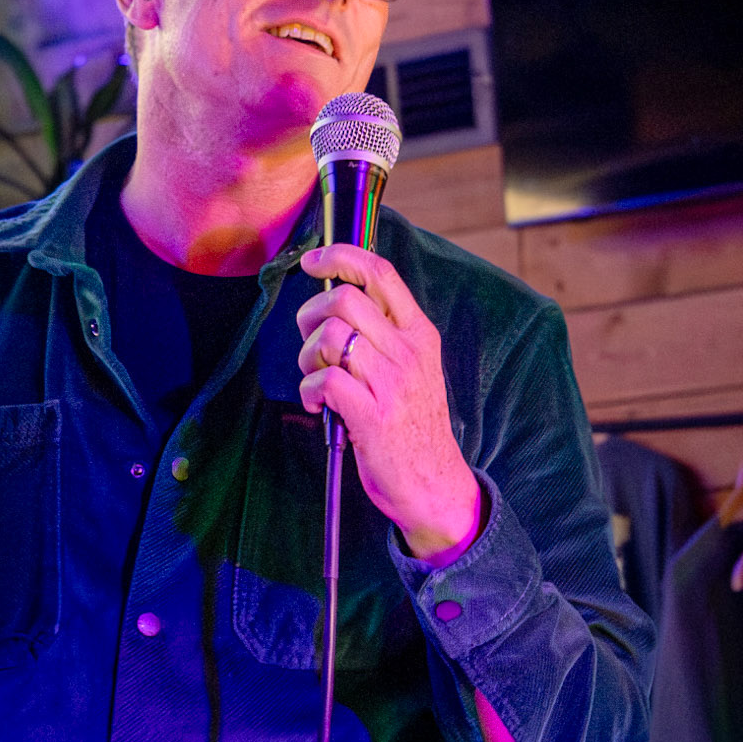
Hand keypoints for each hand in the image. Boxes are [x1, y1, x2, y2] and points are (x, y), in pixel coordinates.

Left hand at [297, 244, 481, 560]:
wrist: (435, 485)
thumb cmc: (413, 425)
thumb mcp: (412, 368)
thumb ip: (382, 334)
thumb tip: (333, 301)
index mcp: (419, 334)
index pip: (381, 273)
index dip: (341, 256)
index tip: (313, 260)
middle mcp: (408, 352)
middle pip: (344, 299)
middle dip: (311, 316)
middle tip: (312, 347)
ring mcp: (392, 383)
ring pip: (330, 337)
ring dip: (307, 357)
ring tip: (316, 379)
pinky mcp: (373, 415)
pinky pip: (323, 380)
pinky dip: (309, 390)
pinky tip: (319, 405)